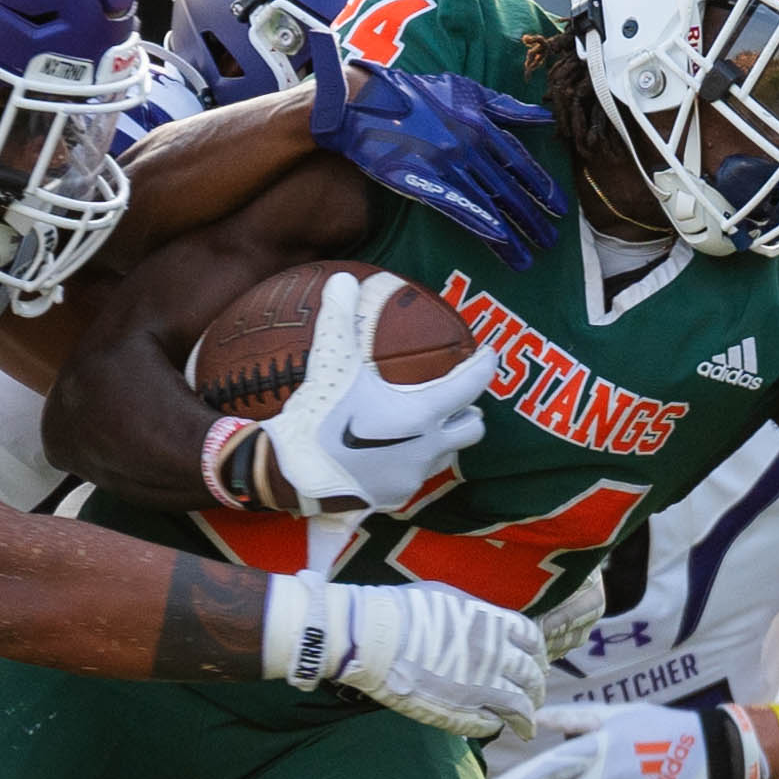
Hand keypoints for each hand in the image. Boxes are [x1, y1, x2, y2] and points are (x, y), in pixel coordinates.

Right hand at [258, 270, 495, 518]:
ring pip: (444, 455)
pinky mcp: (394, 498)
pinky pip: (415, 476)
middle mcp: (426, 449)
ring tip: (423, 422)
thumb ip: (340, 319)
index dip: (484, 366)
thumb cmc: (318, 418)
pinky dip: (411, 461)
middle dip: (469, 412)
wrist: (290, 475)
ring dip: (441, 437)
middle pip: (471, 430)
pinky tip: (390, 451)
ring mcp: (412, 478)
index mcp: (420, 415)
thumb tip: (343, 279)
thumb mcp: (330, 363)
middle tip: (457, 396)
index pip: (469, 386)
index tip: (489, 354)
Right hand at [266, 575, 546, 738]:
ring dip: (526, 718)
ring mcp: (481, 686)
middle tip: (535, 698)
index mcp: (494, 623)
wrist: (373, 637)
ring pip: (519, 707)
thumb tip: (489, 626)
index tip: (538, 666)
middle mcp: (495, 655)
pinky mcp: (461, 712)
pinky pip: (489, 724)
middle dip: (536, 689)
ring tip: (526, 726)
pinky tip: (493, 726)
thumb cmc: (402, 611)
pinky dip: (495, 726)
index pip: (533, 642)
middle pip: (531, 677)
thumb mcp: (449, 598)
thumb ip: (477, 615)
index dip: (537, 656)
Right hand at [305, 36, 570, 266]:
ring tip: (529, 260)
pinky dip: (479, 222)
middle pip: (508, 188)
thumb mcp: (465, 89)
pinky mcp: (423, 180)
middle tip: (552, 242)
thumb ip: (505, 105)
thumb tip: (544, 117)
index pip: (519, 160)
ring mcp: (447, 164)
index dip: (541, 186)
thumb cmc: (415, 93)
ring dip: (510, 234)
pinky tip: (497, 239)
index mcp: (480, 123)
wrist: (365, 101)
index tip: (560, 209)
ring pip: (487, 203)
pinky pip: (457, 205)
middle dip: (532, 218)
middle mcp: (469, 146)